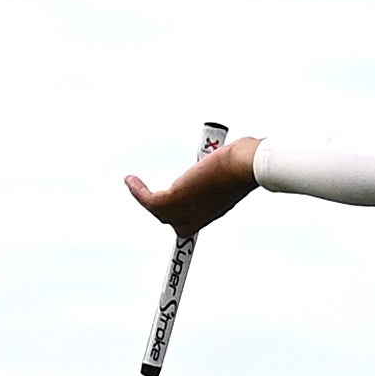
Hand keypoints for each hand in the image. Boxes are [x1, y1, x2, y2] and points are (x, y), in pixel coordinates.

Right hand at [125, 136, 261, 238]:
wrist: (243, 166)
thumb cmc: (244, 164)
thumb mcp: (233, 171)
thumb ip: (226, 168)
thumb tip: (230, 154)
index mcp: (213, 212)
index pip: (192, 221)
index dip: (181, 215)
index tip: (174, 206)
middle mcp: (198, 218)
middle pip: (171, 220)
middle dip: (159, 207)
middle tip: (147, 193)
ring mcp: (185, 212)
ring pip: (157, 210)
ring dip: (142, 196)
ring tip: (133, 182)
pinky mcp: (173, 200)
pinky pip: (148, 199)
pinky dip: (136, 190)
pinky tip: (130, 178)